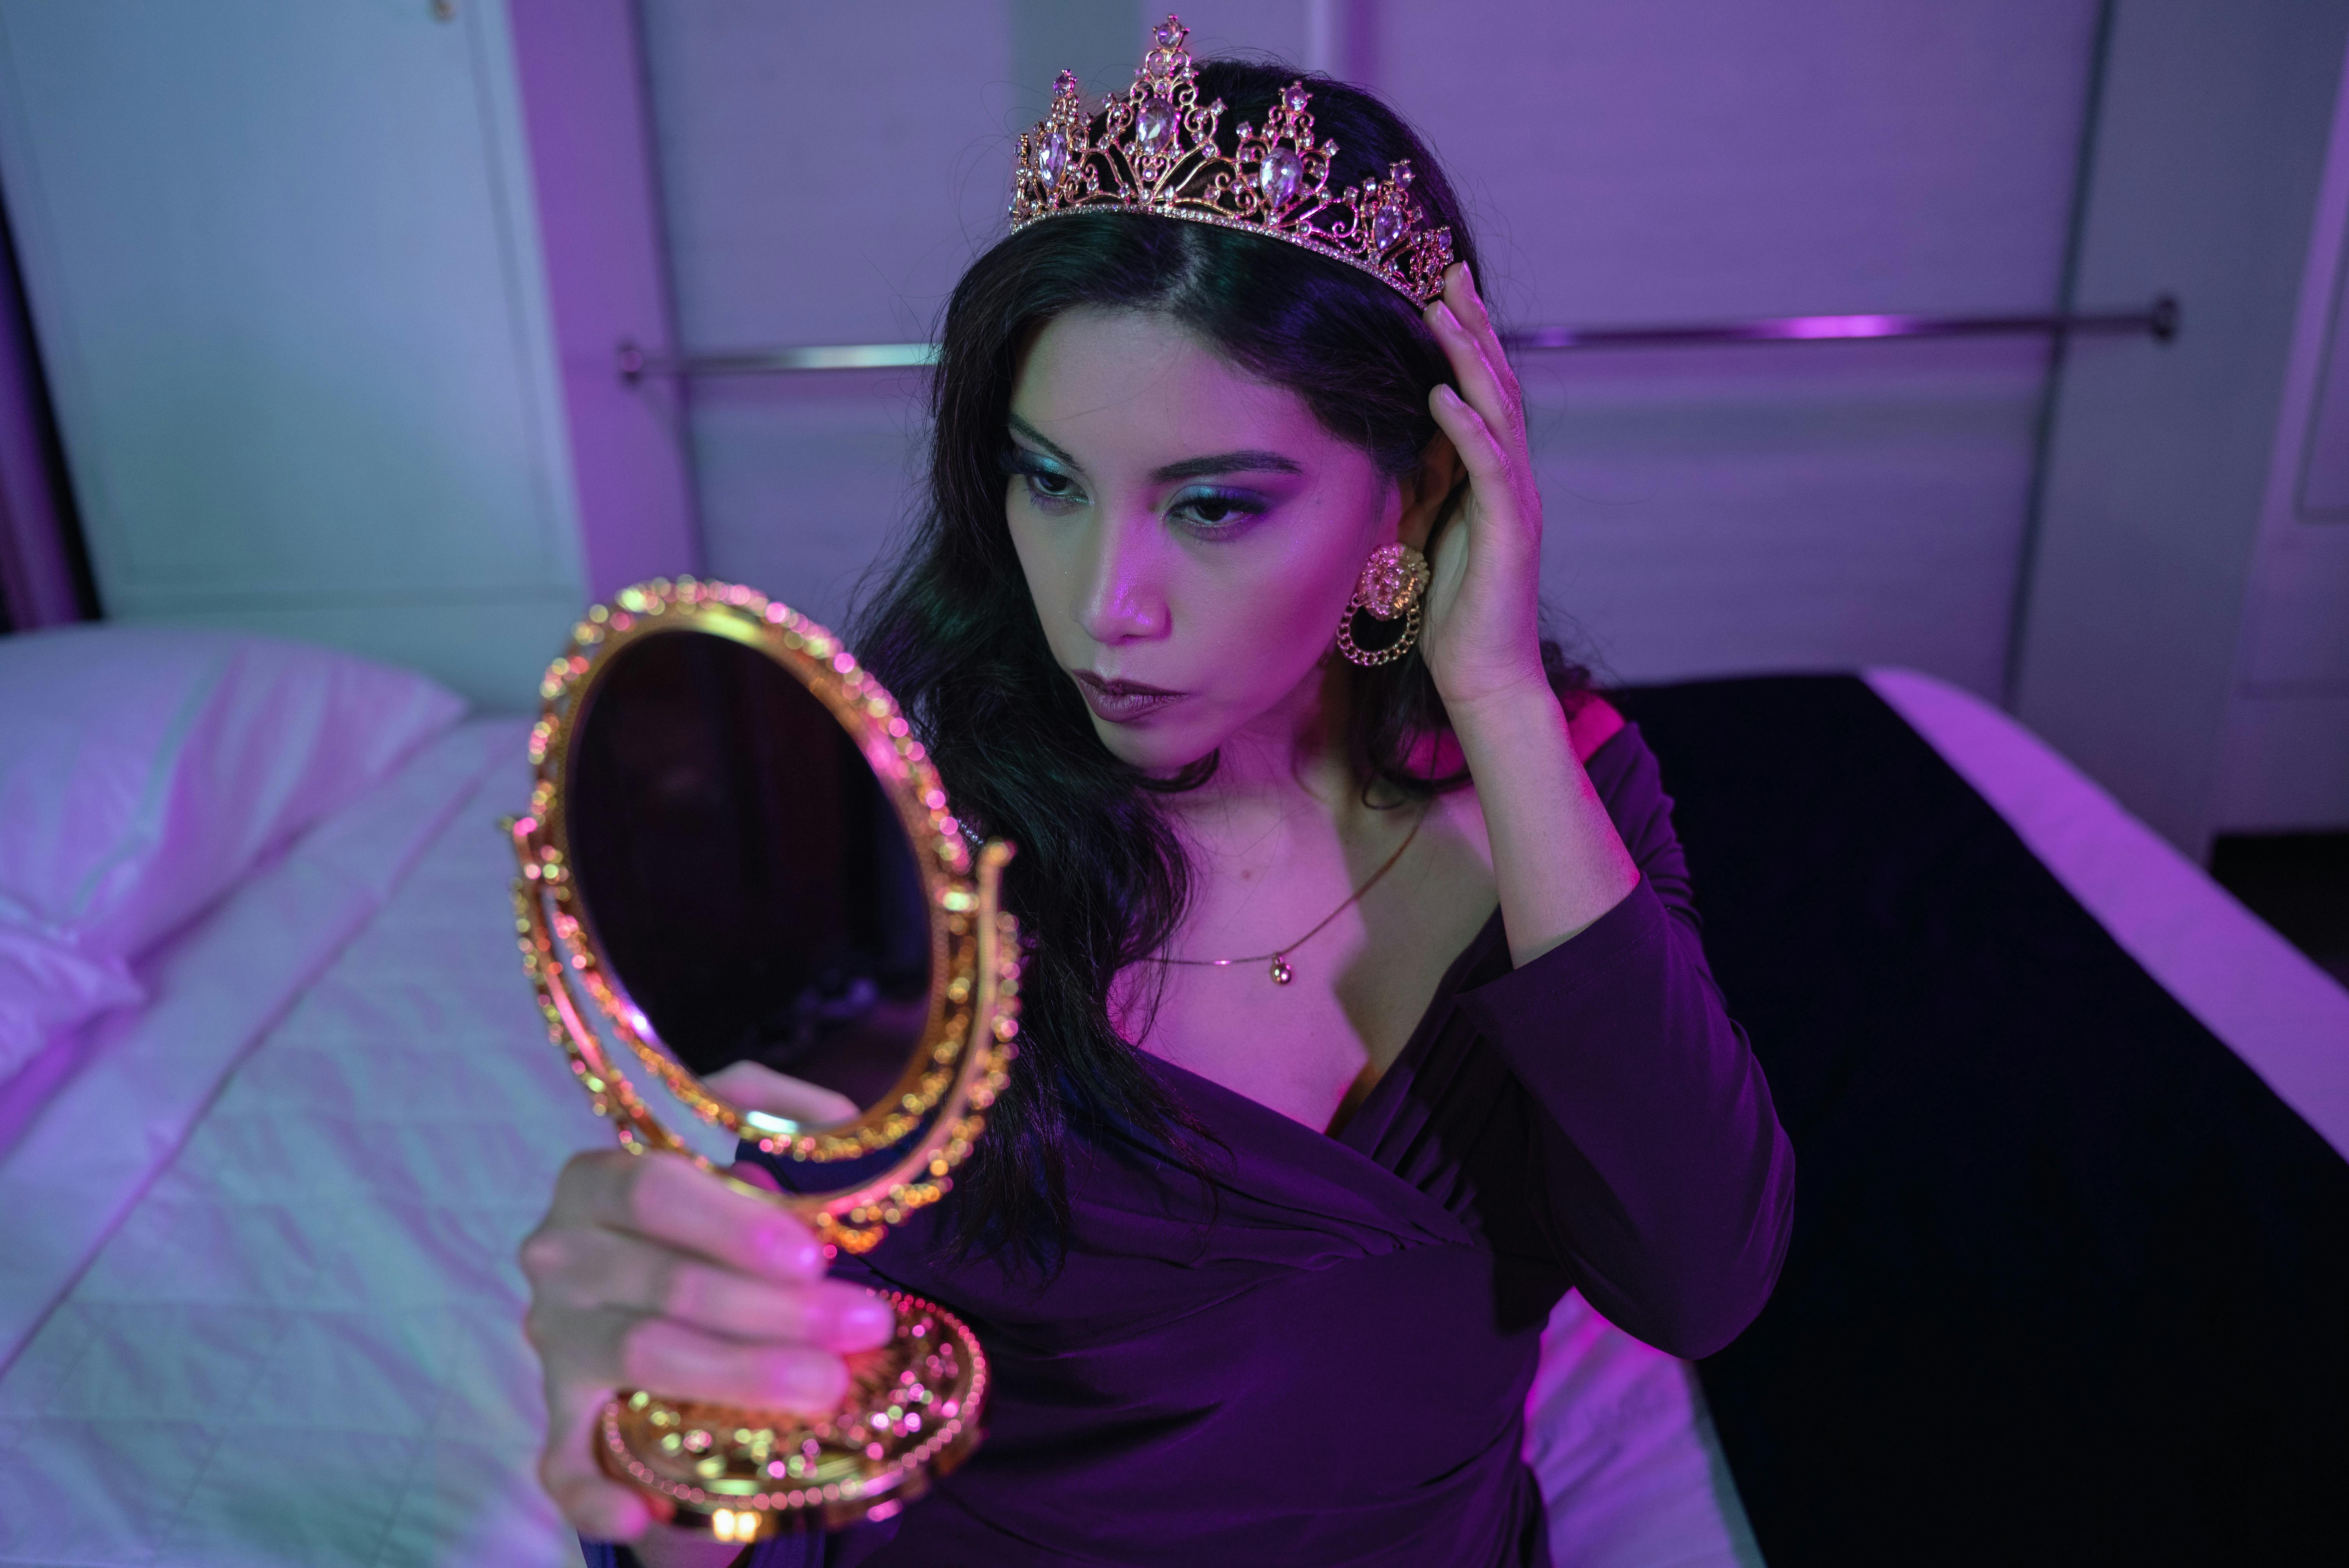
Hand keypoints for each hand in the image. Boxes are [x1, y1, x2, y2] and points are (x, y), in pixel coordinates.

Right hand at [518, 1148, 894, 1542]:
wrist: (645, 1290)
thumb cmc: (698, 1215)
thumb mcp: (722, 1151)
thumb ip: (765, 1119)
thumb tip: (841, 1120)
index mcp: (597, 1180)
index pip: (655, 1187)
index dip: (735, 1222)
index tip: (814, 1254)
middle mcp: (562, 1254)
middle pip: (668, 1282)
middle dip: (776, 1308)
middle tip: (864, 1324)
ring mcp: (554, 1337)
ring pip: (644, 1354)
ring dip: (742, 1374)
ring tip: (827, 1386)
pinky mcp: (556, 1410)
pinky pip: (562, 1462)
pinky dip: (596, 1495)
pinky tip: (642, 1515)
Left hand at [1419, 262, 1549, 715]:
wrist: (1481, 675)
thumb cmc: (1449, 612)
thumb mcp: (1423, 531)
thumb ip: (1419, 484)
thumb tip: (1393, 441)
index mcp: (1489, 478)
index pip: (1480, 394)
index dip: (1465, 340)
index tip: (1439, 289)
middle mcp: (1510, 480)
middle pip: (1495, 387)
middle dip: (1473, 328)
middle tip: (1449, 274)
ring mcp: (1515, 503)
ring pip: (1498, 415)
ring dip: (1470, 360)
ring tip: (1443, 313)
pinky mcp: (1510, 532)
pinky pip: (1490, 469)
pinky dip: (1468, 428)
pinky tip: (1445, 394)